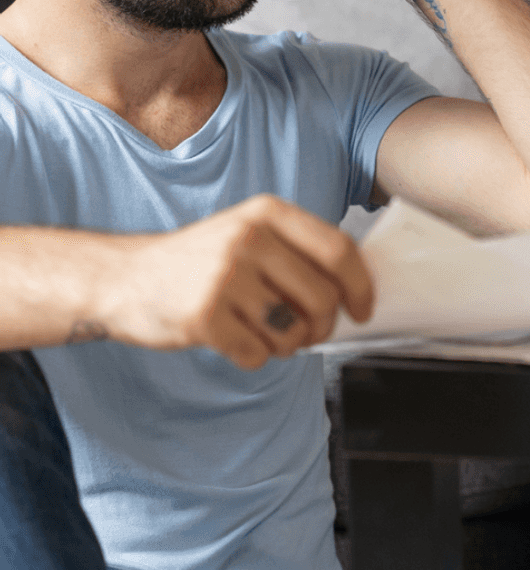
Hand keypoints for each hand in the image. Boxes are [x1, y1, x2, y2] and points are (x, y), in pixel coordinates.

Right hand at [106, 195, 373, 369]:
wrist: (125, 278)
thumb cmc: (201, 262)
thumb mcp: (250, 235)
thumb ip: (298, 253)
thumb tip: (355, 291)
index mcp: (268, 214)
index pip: (339, 251)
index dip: (360, 287)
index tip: (362, 310)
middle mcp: (248, 239)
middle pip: (323, 298)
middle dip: (323, 327)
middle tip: (307, 334)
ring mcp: (224, 277)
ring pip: (293, 332)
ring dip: (288, 345)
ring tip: (265, 333)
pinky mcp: (203, 316)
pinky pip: (257, 354)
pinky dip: (254, 356)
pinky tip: (234, 340)